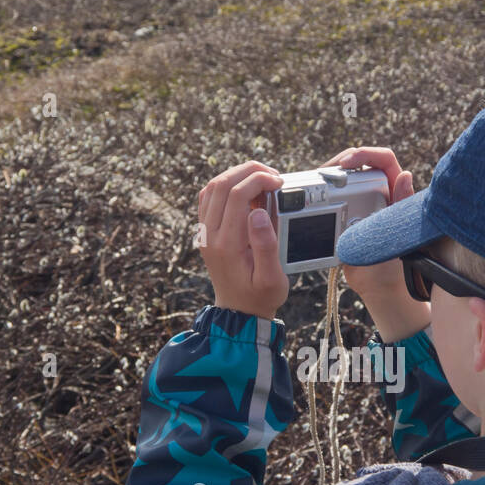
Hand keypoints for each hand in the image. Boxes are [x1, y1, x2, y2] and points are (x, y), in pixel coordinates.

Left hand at [196, 160, 287, 318]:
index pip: (238, 195)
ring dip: (237, 175)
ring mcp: (204, 232)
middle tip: (273, 175)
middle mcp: (210, 235)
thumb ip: (266, 245)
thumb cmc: (260, 296)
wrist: (239, 313)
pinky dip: (226, 185)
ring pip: (212, 187)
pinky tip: (245, 190)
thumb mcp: (271, 277)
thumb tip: (259, 211)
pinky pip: (208, 197)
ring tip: (261, 179)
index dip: (260, 180)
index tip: (279, 183)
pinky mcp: (205, 231)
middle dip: (249, 171)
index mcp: (227, 244)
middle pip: (222, 184)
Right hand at [322, 146, 415, 296]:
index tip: (346, 164)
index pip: (384, 160)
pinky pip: (331, 199)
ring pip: (342, 180)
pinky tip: (309, 201)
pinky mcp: (345, 216)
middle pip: (358, 165)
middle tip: (321, 174)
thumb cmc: (397, 264)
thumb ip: (402, 205)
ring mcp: (360, 204)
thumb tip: (406, 176)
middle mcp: (378, 193)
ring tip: (312, 186)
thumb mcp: (399, 234)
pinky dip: (319, 196)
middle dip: (338, 163)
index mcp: (396, 192)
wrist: (379, 288)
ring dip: (326, 179)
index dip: (365, 154)